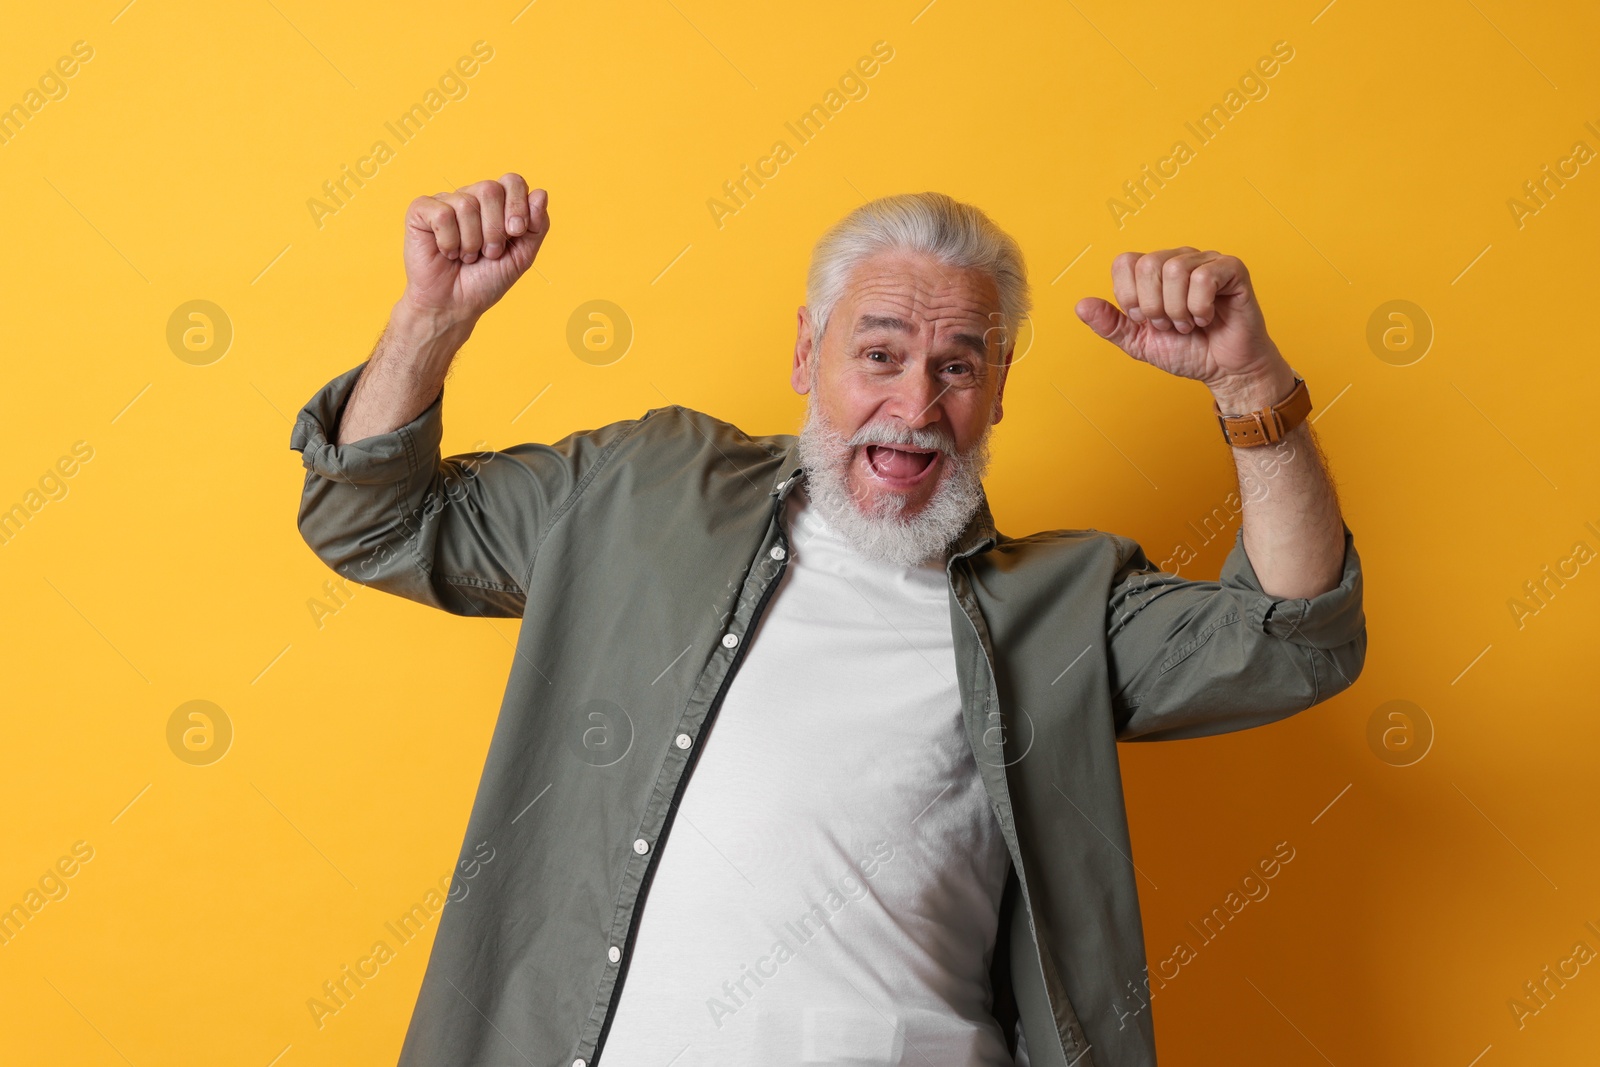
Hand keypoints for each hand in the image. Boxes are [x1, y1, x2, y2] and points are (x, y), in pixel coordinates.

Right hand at [400, 174, 548, 324]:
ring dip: (472, 241)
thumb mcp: (522, 256)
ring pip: (466, 204)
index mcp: (496, 204)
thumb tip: (541, 194)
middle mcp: (471, 197)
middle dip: (495, 229)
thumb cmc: (486, 280)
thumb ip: (537, 226)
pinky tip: (447, 252)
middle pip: (490, 189)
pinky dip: (449, 241)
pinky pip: (442, 215)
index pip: (512, 181)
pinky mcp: (421, 211)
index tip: (516, 233)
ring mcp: (445, 202)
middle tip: (489, 253)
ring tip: (467, 257)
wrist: (455, 305)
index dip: (518, 205)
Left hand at [1074, 248, 1291, 405]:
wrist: (1224, 370)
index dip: (1129, 297)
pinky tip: (1207, 318)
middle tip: (1168, 325)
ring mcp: (1206, 261)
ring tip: (1187, 324)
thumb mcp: (1139, 342)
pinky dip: (1199, 307)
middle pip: (1148, 264)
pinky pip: (1204, 277)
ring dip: (1177, 310)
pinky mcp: (1232, 269)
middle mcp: (1178, 259)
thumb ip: (1110, 324)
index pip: (1125, 262)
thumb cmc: (1187, 351)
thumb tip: (1081, 306)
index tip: (1145, 320)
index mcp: (1154, 272)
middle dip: (1153, 307)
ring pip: (1174, 270)